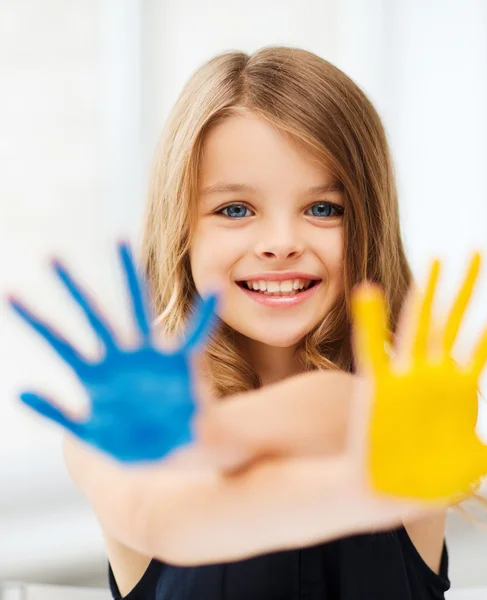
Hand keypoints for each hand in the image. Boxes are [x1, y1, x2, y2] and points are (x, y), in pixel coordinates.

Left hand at [9, 242, 217, 462]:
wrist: (177, 452)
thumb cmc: (137, 443)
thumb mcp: (91, 433)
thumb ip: (57, 414)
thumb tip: (20, 391)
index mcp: (98, 376)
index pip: (61, 342)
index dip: (36, 320)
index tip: (10, 294)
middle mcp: (122, 359)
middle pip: (92, 316)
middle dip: (70, 288)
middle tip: (49, 256)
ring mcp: (150, 358)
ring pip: (136, 311)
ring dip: (129, 277)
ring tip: (119, 240)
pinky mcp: (180, 364)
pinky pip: (194, 336)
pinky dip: (204, 316)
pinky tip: (214, 292)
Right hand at [352, 252, 486, 501]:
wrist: (389, 494)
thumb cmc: (431, 479)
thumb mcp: (485, 459)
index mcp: (460, 387)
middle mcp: (435, 375)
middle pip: (453, 321)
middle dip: (467, 288)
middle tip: (478, 252)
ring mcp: (406, 379)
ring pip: (419, 326)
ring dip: (426, 294)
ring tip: (436, 262)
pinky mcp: (379, 390)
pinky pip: (374, 350)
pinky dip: (371, 322)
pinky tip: (371, 292)